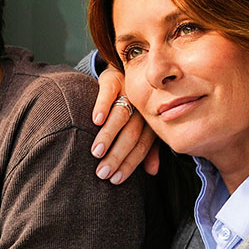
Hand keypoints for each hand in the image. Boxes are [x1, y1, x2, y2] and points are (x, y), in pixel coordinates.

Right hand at [90, 66, 158, 183]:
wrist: (126, 69)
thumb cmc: (134, 105)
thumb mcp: (145, 124)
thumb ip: (149, 148)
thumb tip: (152, 172)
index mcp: (151, 121)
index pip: (142, 146)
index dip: (129, 163)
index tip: (115, 179)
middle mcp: (143, 107)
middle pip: (131, 134)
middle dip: (117, 155)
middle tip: (102, 172)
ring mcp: (129, 91)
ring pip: (121, 116)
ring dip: (109, 135)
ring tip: (96, 152)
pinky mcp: (114, 78)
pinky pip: (108, 92)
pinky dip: (103, 105)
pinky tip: (96, 120)